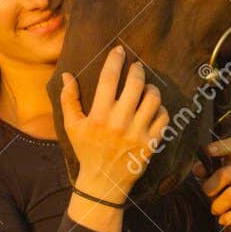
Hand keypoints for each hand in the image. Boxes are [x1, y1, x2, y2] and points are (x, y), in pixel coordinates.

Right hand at [59, 44, 169, 200]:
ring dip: (151, 88)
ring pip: (152, 99)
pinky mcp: (152, 143)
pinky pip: (164, 117)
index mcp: (98, 117)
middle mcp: (119, 123)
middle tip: (136, 67)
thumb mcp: (72, 126)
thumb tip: (67, 75)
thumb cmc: (87, 150)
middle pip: (135, 85)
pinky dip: (160, 108)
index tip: (119, 50)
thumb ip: (68, 99)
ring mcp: (138, 134)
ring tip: (146, 87)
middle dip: (137, 70)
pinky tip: (152, 107)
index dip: (115, 60)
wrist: (104, 181)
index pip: (108, 79)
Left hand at [193, 138, 230, 230]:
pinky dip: (230, 217)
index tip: (207, 150)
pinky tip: (226, 219)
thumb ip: (205, 173)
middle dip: (211, 188)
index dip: (220, 147)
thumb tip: (199, 168)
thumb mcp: (212, 180)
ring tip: (216, 211)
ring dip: (219, 206)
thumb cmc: (224, 191)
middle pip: (226, 174)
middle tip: (207, 195)